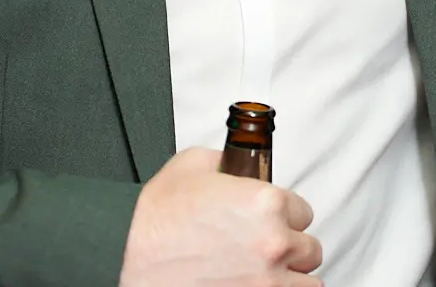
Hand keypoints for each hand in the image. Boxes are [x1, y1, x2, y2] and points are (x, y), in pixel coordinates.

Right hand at [119, 147, 321, 286]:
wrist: (126, 259)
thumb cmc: (154, 221)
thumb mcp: (192, 165)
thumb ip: (227, 161)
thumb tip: (236, 163)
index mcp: (266, 203)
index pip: (304, 212)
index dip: (285, 217)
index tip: (271, 223)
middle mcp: (273, 243)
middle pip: (309, 250)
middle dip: (289, 249)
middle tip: (264, 250)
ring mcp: (267, 283)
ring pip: (309, 285)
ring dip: (290, 279)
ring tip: (266, 275)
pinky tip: (258, 286)